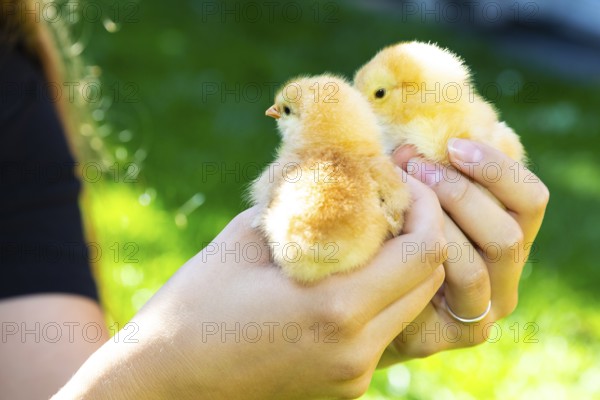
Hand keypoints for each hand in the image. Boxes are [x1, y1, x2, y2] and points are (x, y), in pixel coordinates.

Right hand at [53, 173, 445, 399]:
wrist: (164, 381)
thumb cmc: (194, 304)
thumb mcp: (246, 239)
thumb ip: (302, 203)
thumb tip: (338, 170)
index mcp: (336, 309)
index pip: (423, 254)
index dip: (427, 209)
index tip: (408, 180)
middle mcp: (357, 350)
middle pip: (427, 282)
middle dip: (421, 234)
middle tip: (394, 201)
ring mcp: (354, 374)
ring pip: (409, 308)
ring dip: (403, 266)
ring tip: (372, 233)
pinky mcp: (345, 384)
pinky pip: (384, 330)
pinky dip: (381, 295)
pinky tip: (351, 272)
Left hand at [381, 139, 548, 362]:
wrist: (370, 306)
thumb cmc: (393, 244)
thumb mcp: (417, 206)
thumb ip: (428, 180)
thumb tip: (409, 147)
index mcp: (507, 238)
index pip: (531, 200)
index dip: (498, 167)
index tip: (453, 144)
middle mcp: (506, 277)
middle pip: (509, 233)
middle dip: (460, 193)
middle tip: (416, 168)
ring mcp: (486, 310)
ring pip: (479, 264)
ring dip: (439, 224)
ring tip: (402, 197)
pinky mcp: (461, 333)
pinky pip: (450, 291)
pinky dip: (425, 257)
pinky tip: (395, 238)